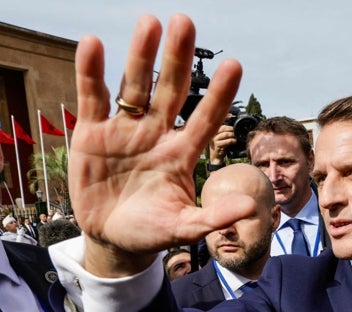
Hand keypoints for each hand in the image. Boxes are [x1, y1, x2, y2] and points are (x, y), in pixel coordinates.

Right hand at [70, 14, 250, 276]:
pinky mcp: (92, 133)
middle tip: (185, 23)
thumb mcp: (184, 229)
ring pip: (135, 86)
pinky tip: (93, 44)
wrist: (112, 239)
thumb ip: (214, 218)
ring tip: (150, 23)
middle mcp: (157, 134)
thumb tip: (252, 207)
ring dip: (141, 56)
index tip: (235, 65)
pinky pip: (92, 97)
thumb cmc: (152, 232)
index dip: (219, 94)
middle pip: (171, 90)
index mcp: (182, 154)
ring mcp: (125, 130)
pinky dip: (91, 71)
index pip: (206, 118)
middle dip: (178, 58)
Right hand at [209, 124, 234, 163]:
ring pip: (226, 134)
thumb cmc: (220, 147)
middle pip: (224, 129)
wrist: (216, 157)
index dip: (229, 127)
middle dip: (232, 131)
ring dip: (233, 136)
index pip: (222, 126)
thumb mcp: (221, 139)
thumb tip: (234, 129)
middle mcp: (213, 135)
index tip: (234, 129)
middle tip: (236, 134)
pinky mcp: (217, 145)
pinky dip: (233, 141)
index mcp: (214, 132)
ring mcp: (214, 139)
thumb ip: (225, 133)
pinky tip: (235, 142)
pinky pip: (228, 141)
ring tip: (236, 138)